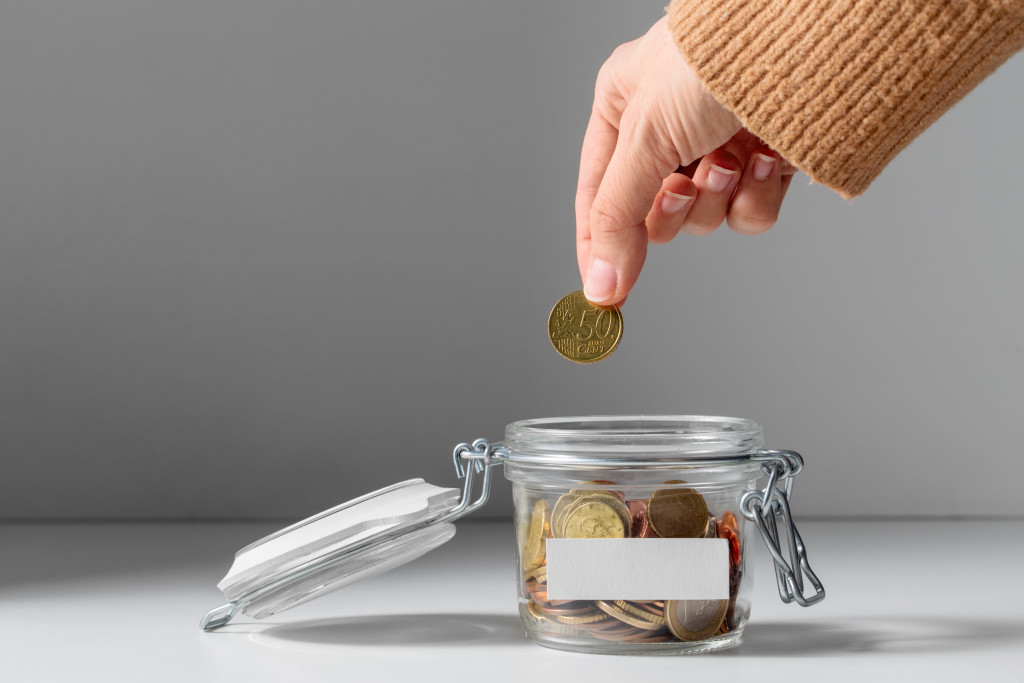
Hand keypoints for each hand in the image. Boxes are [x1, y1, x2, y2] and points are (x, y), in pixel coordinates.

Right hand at [576, 17, 795, 305]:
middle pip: (652, 215)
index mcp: (623, 107)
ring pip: (703, 218)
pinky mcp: (765, 161)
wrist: (801, 42)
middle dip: (673, 209)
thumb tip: (600, 284)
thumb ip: (617, 217)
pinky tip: (764, 161)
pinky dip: (755, 197)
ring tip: (731, 160)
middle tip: (682, 190)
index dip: (598, 245)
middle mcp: (668, 130)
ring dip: (716, 199)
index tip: (601, 293)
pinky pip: (748, 213)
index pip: (598, 194)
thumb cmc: (711, 62)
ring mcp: (718, 146)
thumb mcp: (645, 138)